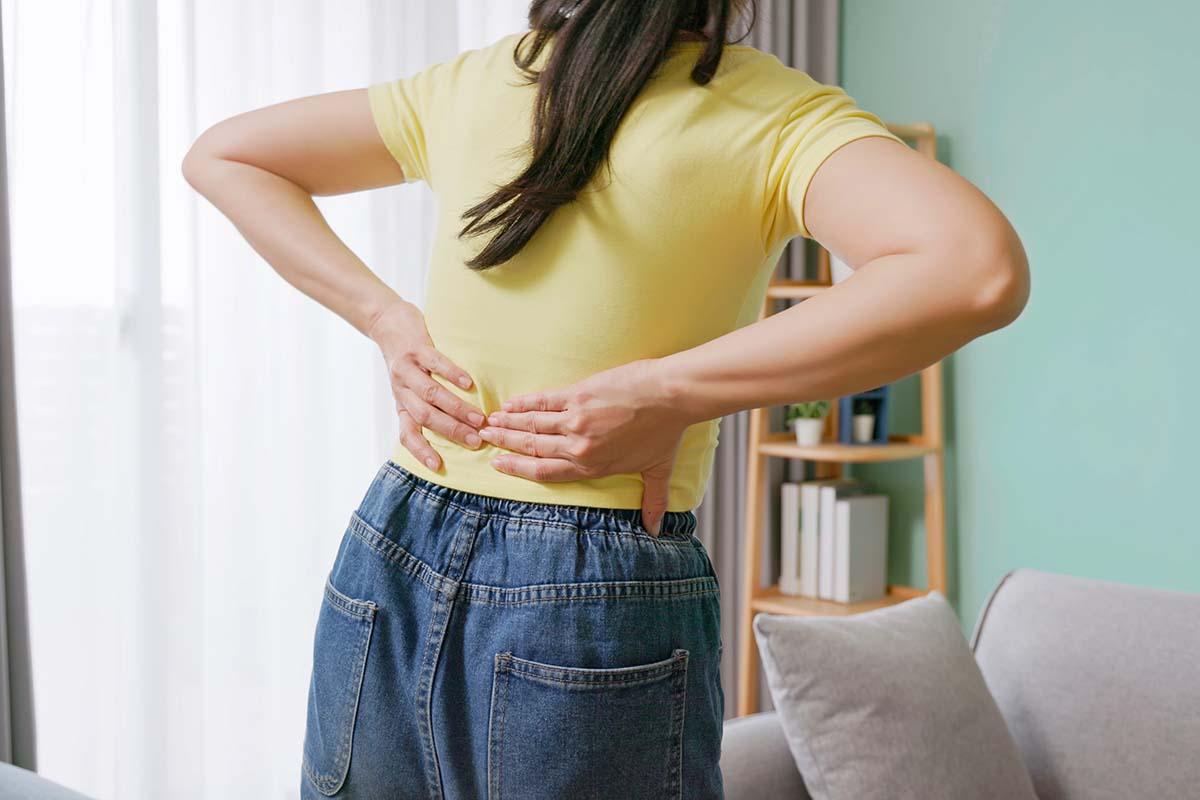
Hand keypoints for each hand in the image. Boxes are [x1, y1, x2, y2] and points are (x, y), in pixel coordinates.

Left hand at [368, 299, 485, 469]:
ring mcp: (408, 369)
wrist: (386, 323)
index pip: (407, 433)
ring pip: (432, 394)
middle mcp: (402, 390)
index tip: (439, 466)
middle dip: (452, 431)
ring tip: (479, 417)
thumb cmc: (405, 362)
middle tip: (476, 440)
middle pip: (426, 417)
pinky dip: (453, 374)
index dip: (420, 451)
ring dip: (456, 408)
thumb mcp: (407, 389)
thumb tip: (455, 431)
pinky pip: (435, 363)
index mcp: (402, 404)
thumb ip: (423, 407)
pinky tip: (469, 383)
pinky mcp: (417, 348)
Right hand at [478, 359, 686, 536]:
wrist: (671, 395)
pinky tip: (510, 404)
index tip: (499, 464)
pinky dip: (525, 403)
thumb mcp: (659, 470)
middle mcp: (578, 445)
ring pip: (532, 425)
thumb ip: (652, 501)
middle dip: (505, 444)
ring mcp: (576, 419)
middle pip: (532, 448)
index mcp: (592, 465)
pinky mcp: (578, 394)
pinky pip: (543, 401)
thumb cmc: (666, 431)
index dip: (517, 469)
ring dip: (508, 424)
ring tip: (490, 422)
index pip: (545, 471)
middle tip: (485, 439)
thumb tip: (655, 530)